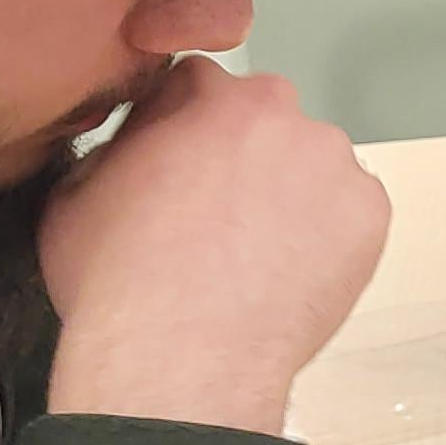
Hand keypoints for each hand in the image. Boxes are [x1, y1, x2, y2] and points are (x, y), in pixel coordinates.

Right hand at [40, 58, 390, 434]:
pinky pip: (350, 214)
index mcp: (201, 93)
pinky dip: (329, 239)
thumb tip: (132, 149)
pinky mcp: (369, 210)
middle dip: (245, 158)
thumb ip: (116, 148)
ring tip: (257, 258)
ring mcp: (330, 159)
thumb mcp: (76, 195)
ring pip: (312, 167)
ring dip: (291, 197)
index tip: (181, 172)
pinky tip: (292, 277)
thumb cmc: (117, 283)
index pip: (198, 86)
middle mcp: (274, 109)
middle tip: (221, 220)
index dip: (185, 131)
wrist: (181, 358)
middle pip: (263, 120)